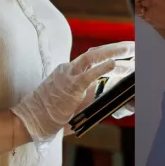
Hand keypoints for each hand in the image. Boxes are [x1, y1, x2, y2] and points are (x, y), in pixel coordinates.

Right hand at [12, 41, 133, 145]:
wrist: (32, 120)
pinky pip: (88, 75)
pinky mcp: (70, 87)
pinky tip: (114, 63)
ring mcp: (68, 76)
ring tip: (129, 48)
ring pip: (91, 58)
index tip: (124, 52)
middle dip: (114, 48)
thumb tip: (105, 96)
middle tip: (132, 45)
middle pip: (93, 53)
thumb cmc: (51, 115)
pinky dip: (101, 68)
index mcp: (68, 72)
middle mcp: (68, 70)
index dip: (108, 53)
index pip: (91, 58)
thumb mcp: (72, 102)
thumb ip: (87, 96)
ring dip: (112, 52)